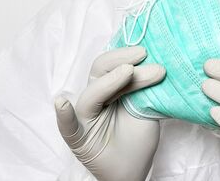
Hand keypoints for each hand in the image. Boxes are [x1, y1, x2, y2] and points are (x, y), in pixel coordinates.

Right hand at [54, 46, 165, 180]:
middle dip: (121, 60)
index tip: (147, 51)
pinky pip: (69, 127)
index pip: (112, 66)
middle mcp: (95, 99)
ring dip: (111, 81)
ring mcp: (85, 117)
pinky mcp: (78, 138)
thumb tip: (157, 62)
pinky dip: (64, 116)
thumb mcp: (145, 109)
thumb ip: (143, 89)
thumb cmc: (136, 138)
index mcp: (109, 89)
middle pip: (100, 72)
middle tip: (143, 54)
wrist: (132, 170)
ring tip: (129, 71)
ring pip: (91, 94)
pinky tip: (61, 104)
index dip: (126, 55)